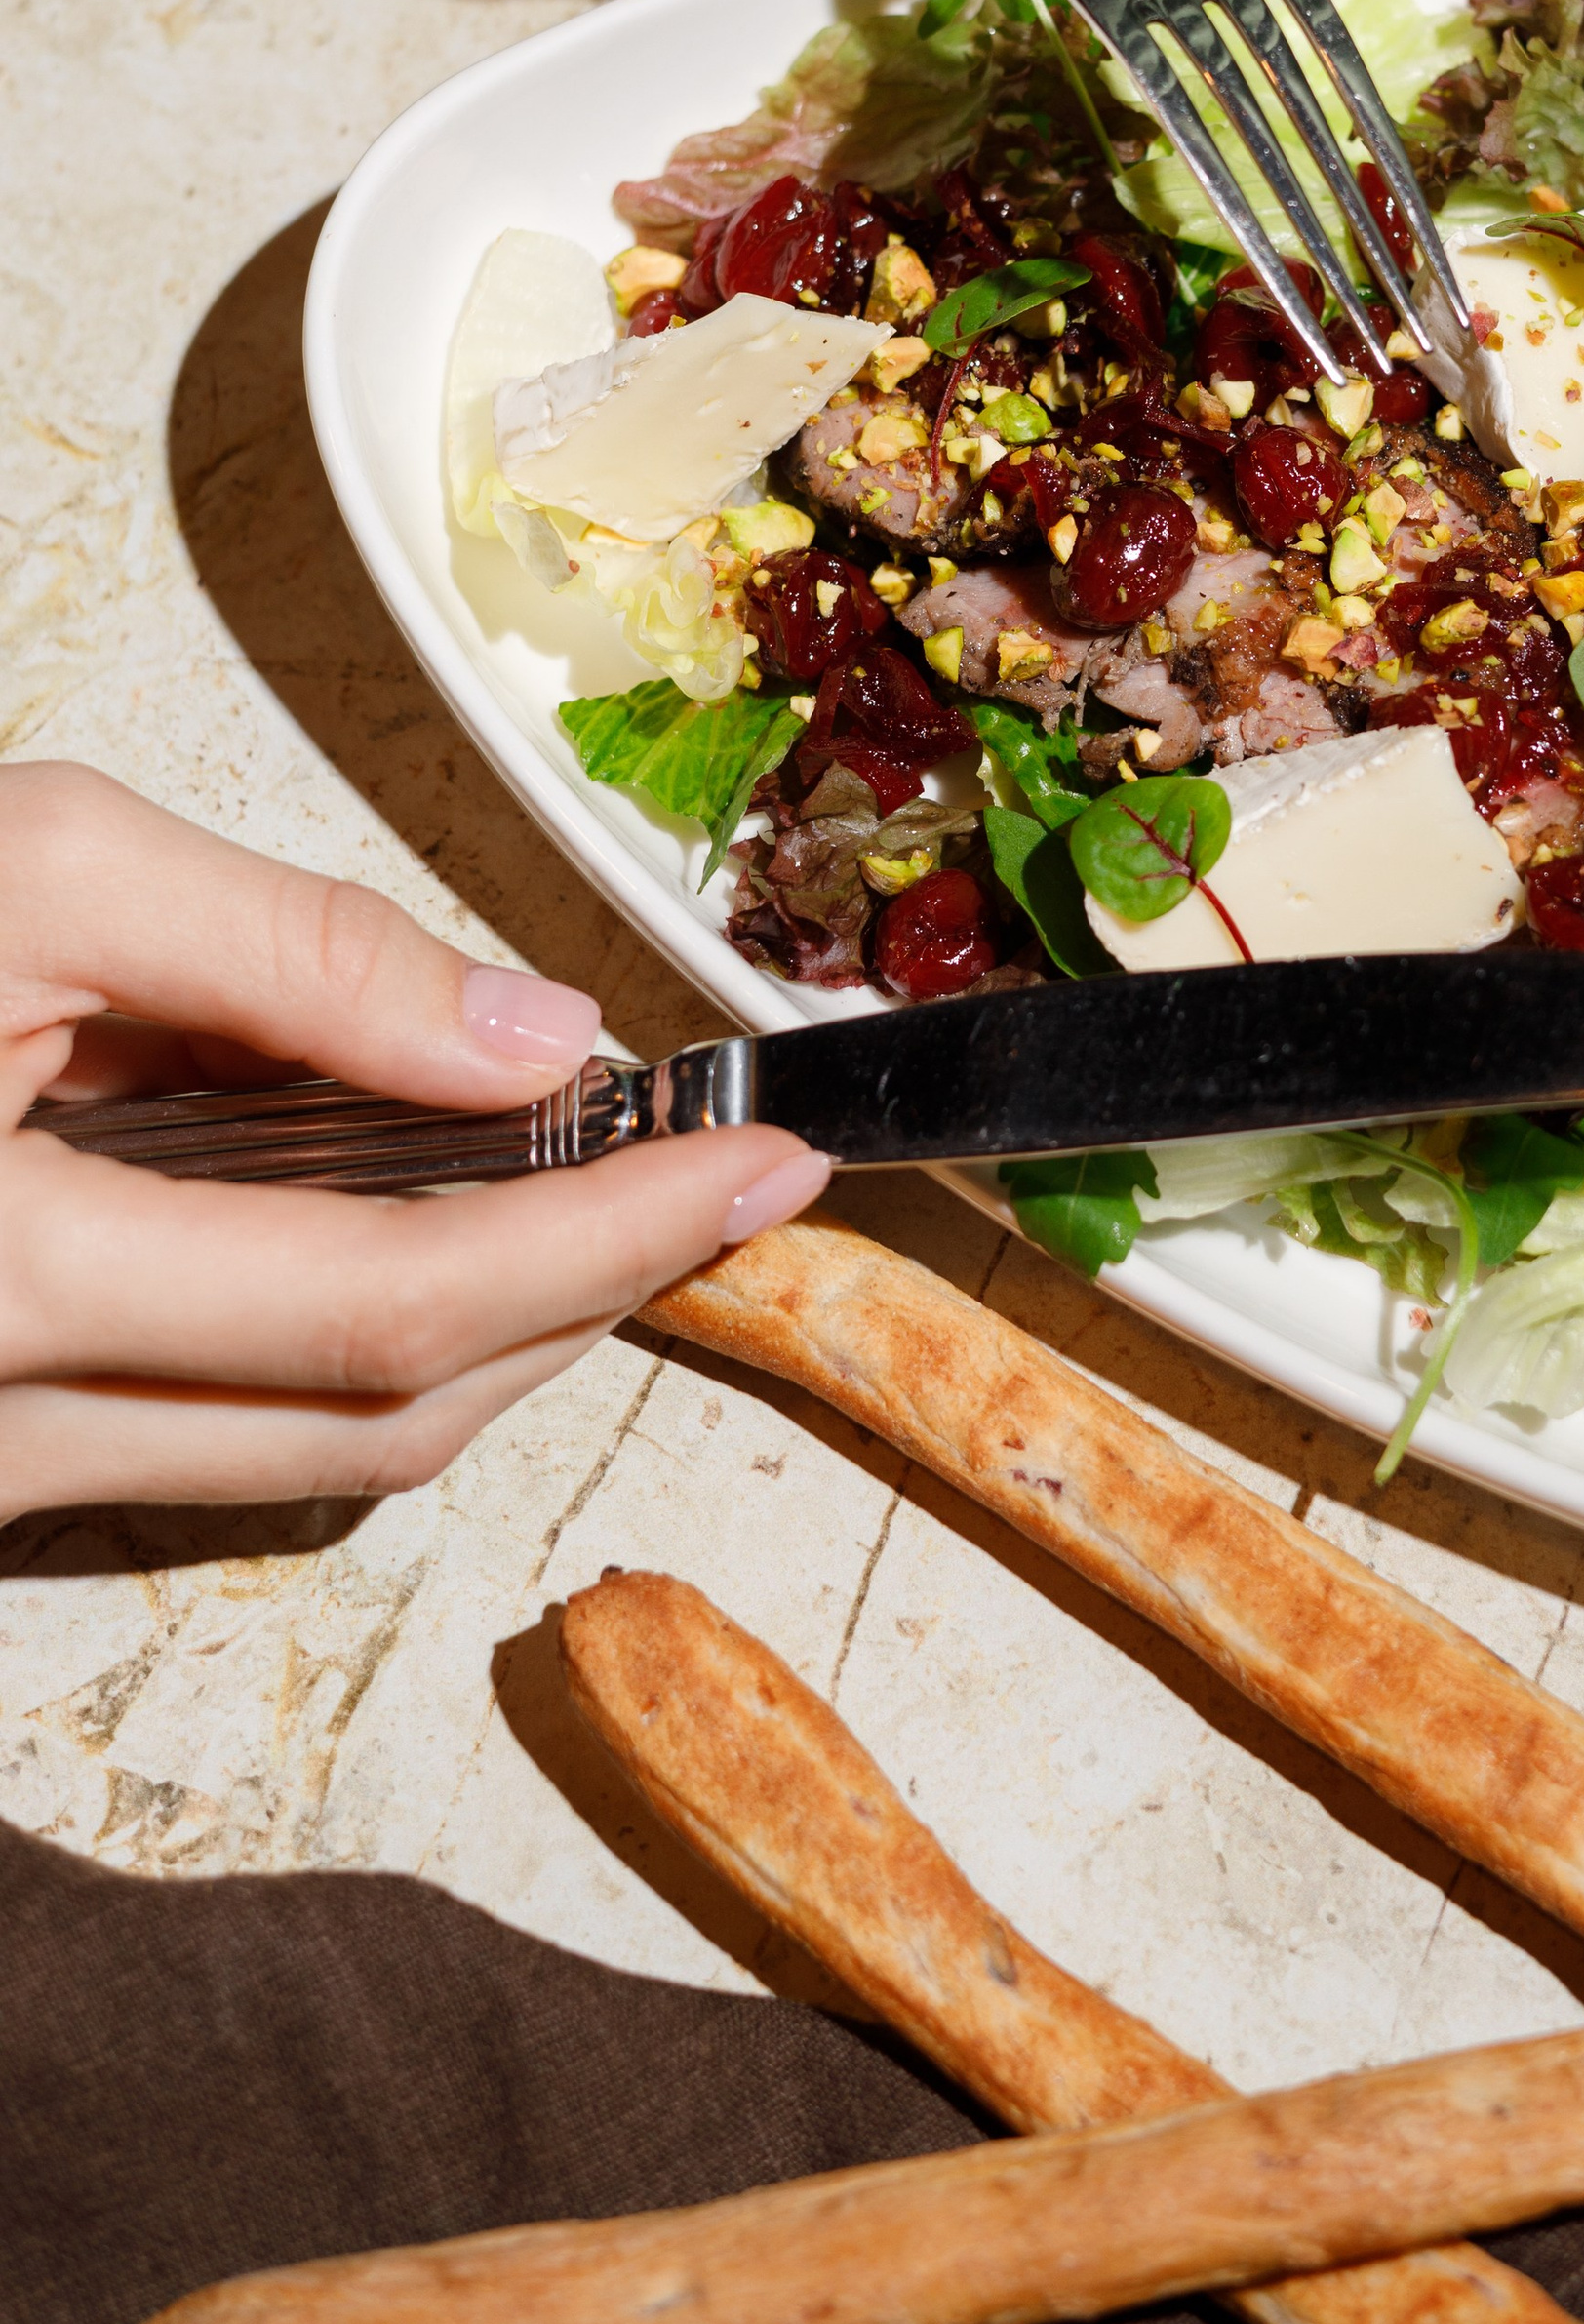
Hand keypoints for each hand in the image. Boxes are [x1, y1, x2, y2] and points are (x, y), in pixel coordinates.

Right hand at [0, 767, 828, 1523]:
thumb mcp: (25, 872)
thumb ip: (293, 955)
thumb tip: (532, 1035)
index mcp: (0, 1288)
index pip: (400, 1306)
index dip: (615, 1237)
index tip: (766, 1154)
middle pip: (391, 1419)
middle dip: (595, 1296)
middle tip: (728, 1169)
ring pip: (320, 1451)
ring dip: (498, 1325)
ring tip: (612, 1174)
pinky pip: (223, 1433)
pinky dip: (364, 1333)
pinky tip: (429, 1209)